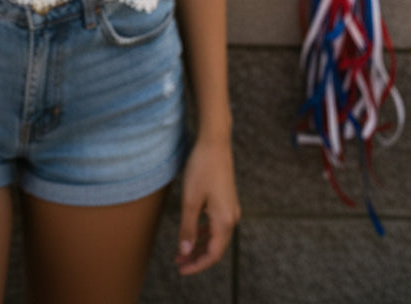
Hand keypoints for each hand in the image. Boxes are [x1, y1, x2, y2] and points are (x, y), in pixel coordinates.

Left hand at [175, 135, 239, 275]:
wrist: (215, 142)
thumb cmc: (202, 168)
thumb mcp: (190, 200)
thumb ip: (188, 228)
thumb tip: (185, 251)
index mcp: (224, 221)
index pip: (212, 254)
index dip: (197, 265)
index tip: (181, 269)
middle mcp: (232, 218)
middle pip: (216, 248)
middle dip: (197, 257)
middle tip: (179, 262)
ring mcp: (231, 208)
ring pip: (216, 236)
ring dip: (200, 245)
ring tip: (182, 250)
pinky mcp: (227, 200)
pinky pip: (217, 224)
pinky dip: (205, 232)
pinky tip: (193, 231)